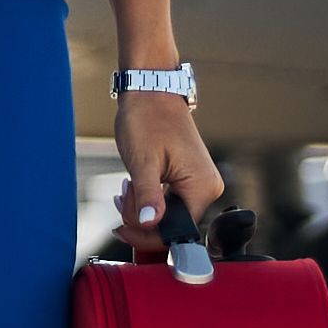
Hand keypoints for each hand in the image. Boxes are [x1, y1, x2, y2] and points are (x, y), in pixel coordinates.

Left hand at [114, 84, 226, 241]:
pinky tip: (136, 184)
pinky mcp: (190, 180)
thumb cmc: (147, 120)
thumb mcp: (142, 162)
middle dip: (140, 217)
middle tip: (123, 194)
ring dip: (141, 208)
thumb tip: (148, 224)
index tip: (120, 228)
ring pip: (166, 216)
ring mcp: (200, 184)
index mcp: (201, 187)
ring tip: (129, 184)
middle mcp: (208, 188)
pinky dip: (148, 199)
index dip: (146, 235)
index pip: (176, 232)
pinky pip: (169, 203)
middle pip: (171, 226)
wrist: (151, 92)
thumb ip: (147, 196)